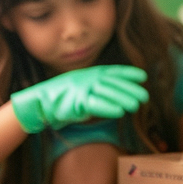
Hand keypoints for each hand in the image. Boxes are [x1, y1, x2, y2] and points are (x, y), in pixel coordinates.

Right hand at [9, 65, 148, 133]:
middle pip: (113, 83)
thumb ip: (97, 88)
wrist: (38, 103)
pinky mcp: (75, 102)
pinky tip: (120, 112)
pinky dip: (108, 108)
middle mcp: (86, 79)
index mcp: (88, 74)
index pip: (112, 71)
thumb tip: (118, 96)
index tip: (143, 76)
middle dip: (130, 89)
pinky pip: (94, 105)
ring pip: (106, 93)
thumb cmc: (61, 97)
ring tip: (137, 105)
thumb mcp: (81, 88)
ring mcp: (80, 90)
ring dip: (123, 99)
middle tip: (145, 96)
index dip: (128, 73)